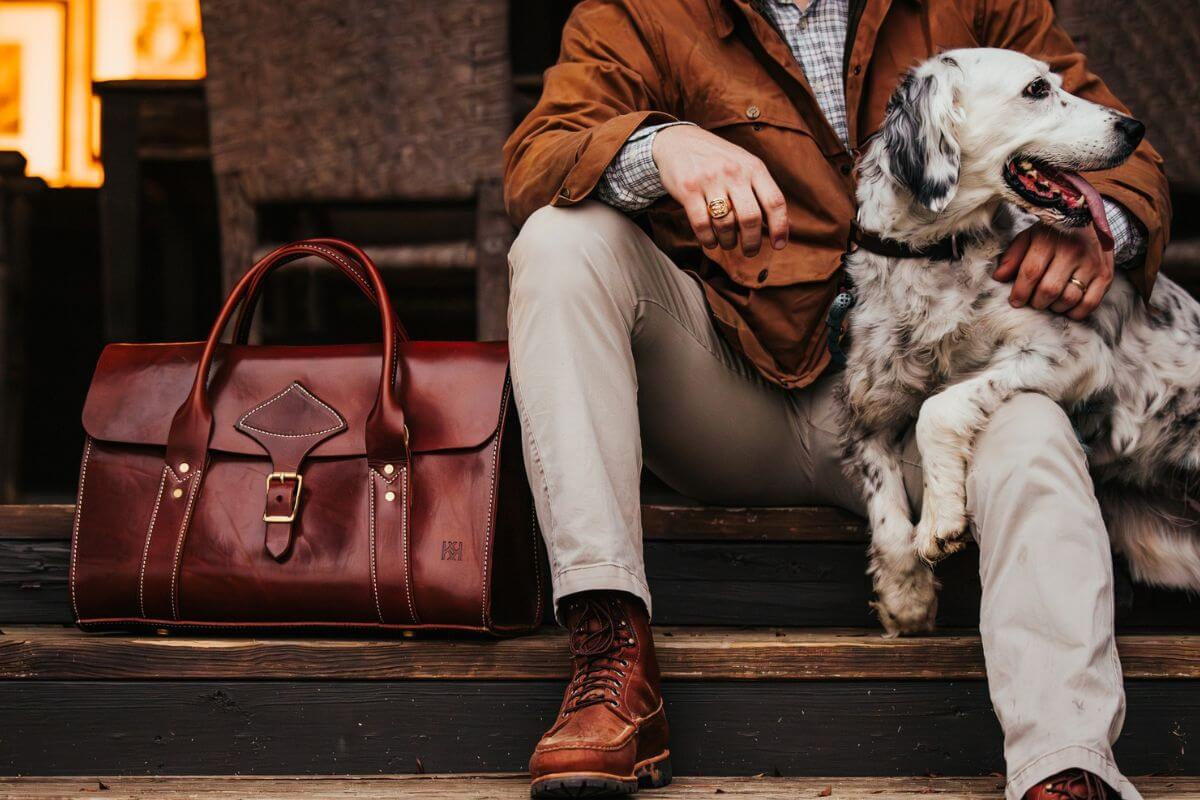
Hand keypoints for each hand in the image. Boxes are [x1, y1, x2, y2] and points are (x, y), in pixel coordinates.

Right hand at [652, 124, 787, 257]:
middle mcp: (734, 172)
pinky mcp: (688, 189)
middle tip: (750, 251)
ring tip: (728, 243)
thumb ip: (764, 192)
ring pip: (725, 224)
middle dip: (752, 242)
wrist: (679, 141)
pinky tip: (711, 241)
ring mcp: (710, 180)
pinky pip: (702, 224)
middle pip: (750, 218)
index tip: (779, 245)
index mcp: (753, 167)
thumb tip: (786, 225)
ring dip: (728, 241)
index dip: (780, 227)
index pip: (774, 201)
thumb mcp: (745, 166)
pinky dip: (708, 239)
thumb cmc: (718, 159)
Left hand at [993, 222, 1113, 319]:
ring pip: (1069, 299)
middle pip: (1049, 289)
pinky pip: (1090, 303)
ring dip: (1054, 307)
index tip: (1015, 301)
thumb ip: (1012, 256)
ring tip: (1048, 302)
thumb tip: (999, 277)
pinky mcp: (1105, 274)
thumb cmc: (1052, 232)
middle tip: (1033, 301)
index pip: (1031, 272)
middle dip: (1036, 302)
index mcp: (1050, 240)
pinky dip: (1076, 312)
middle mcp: (1073, 251)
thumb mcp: (1028, 237)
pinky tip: (1066, 308)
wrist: (1088, 220)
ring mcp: (1092, 264)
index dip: (1020, 292)